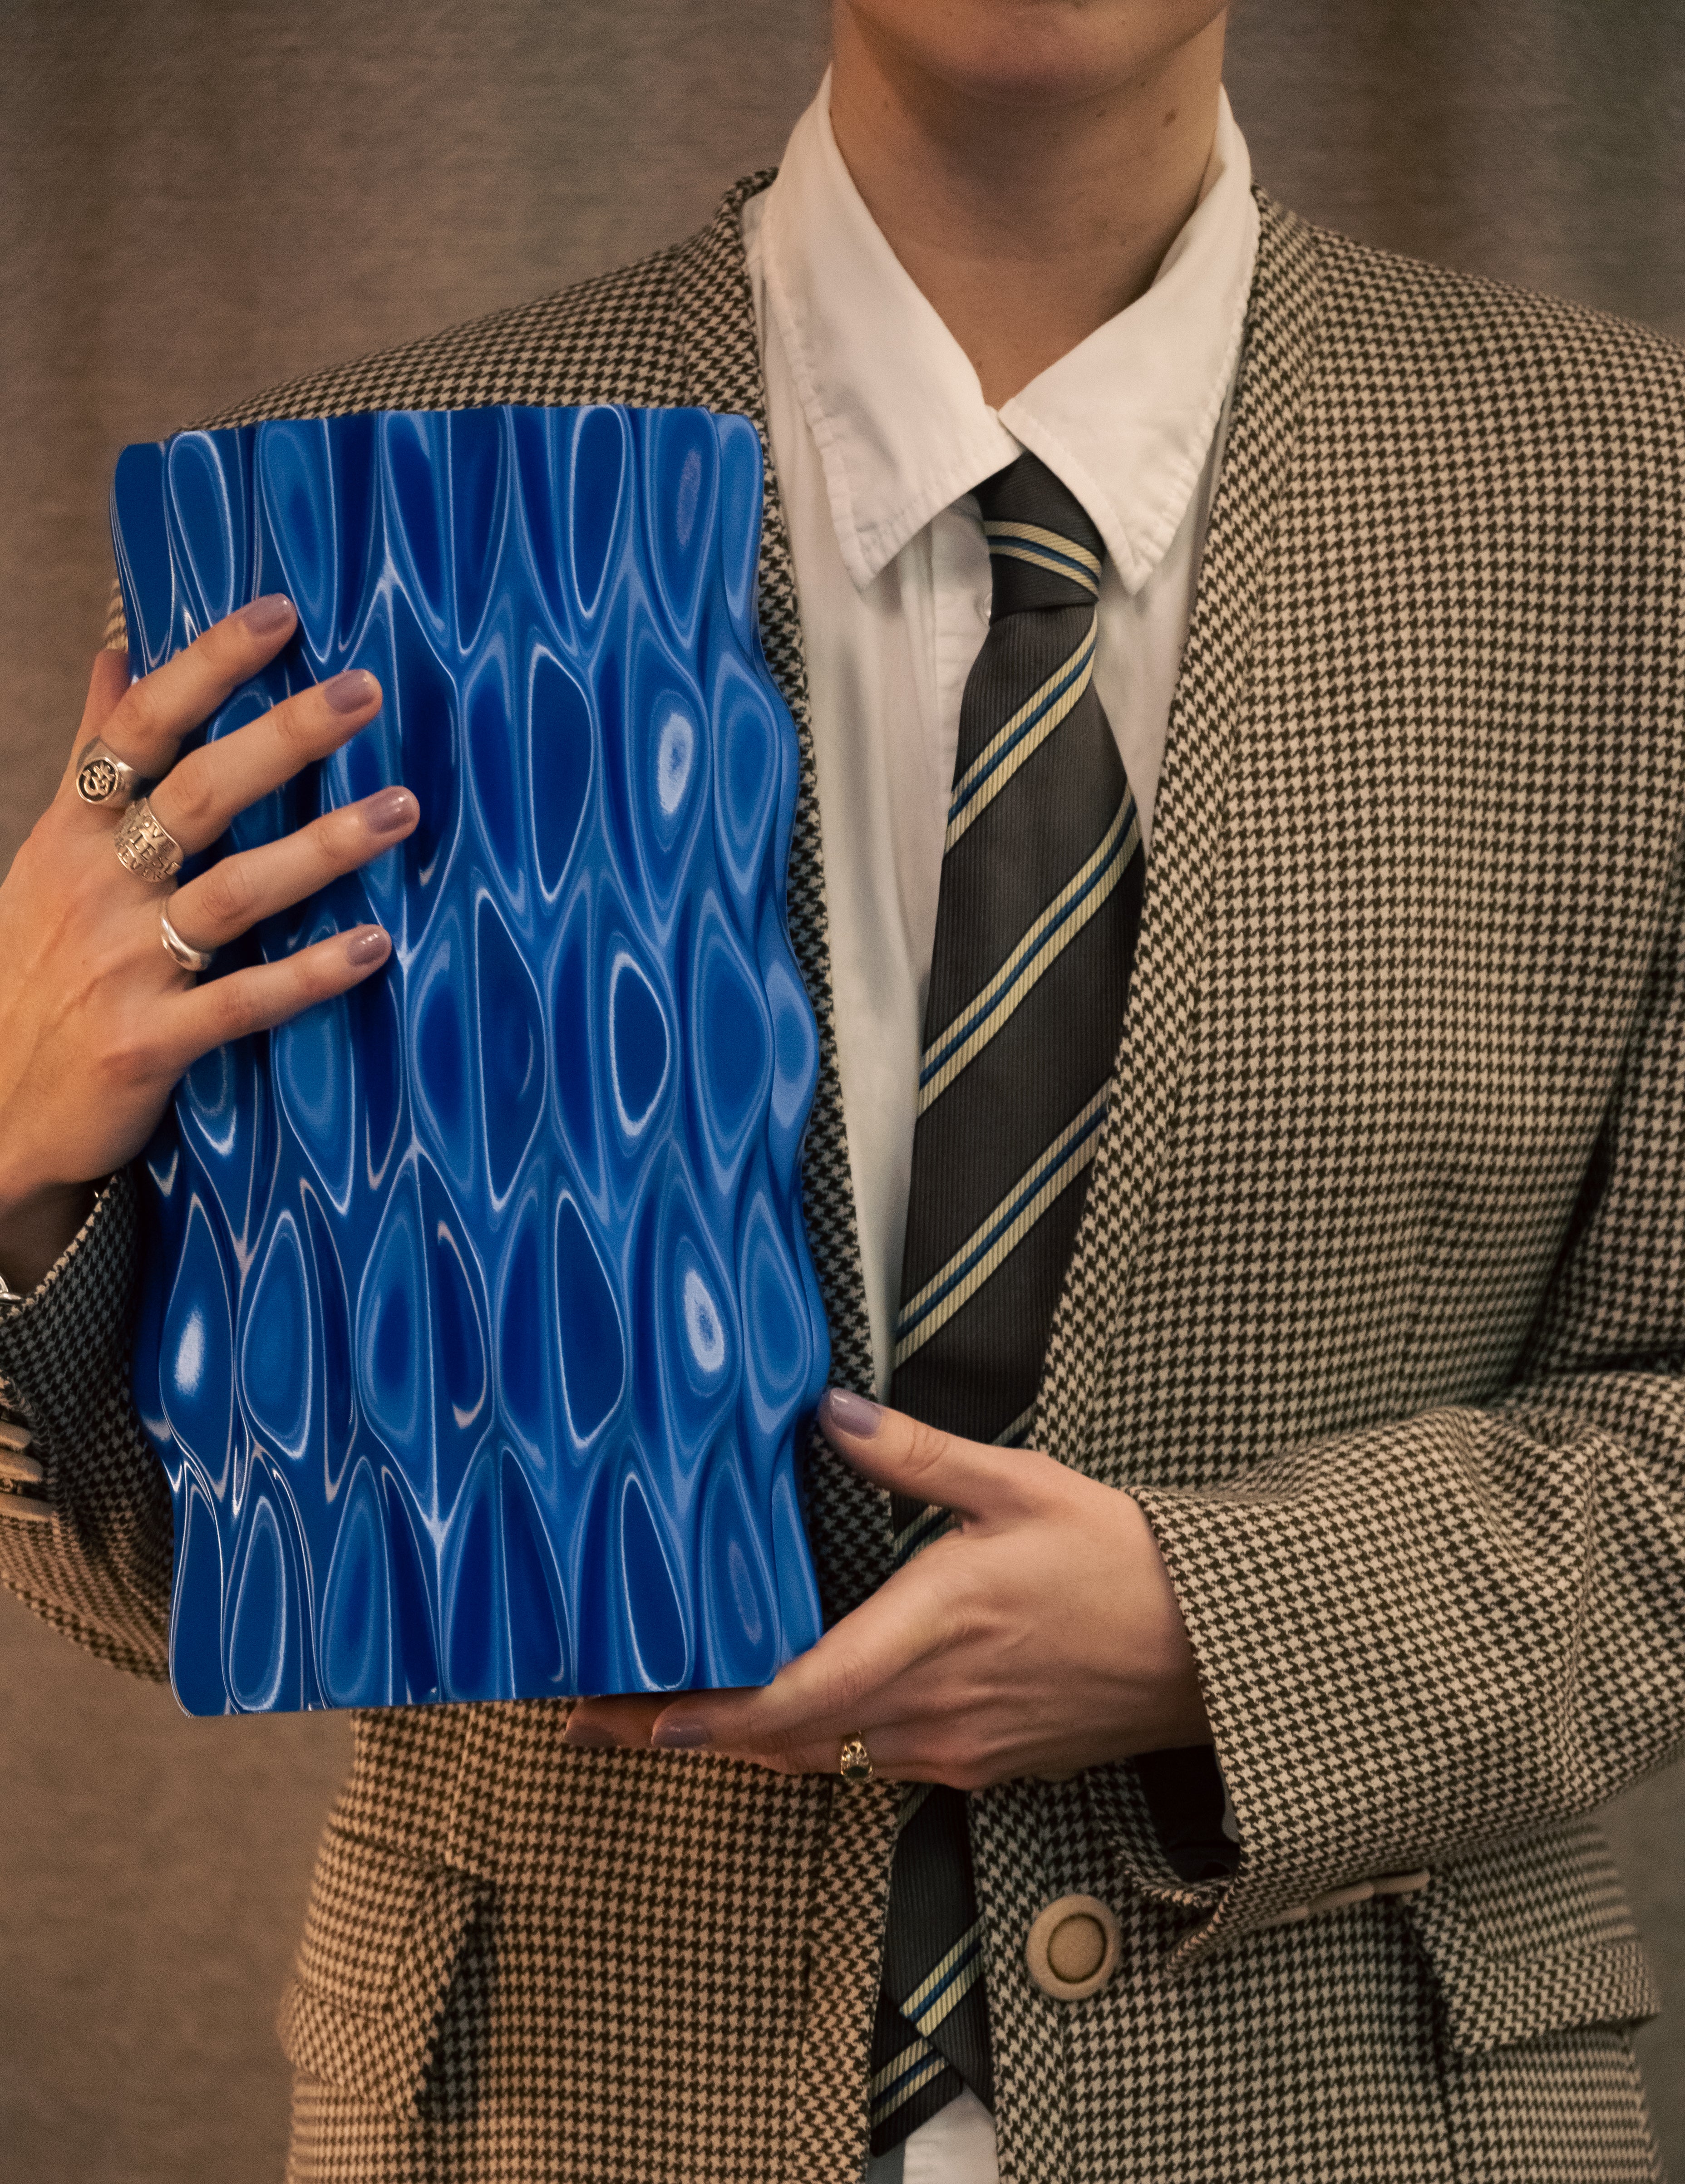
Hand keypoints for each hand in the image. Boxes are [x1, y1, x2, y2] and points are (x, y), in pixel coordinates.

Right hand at [0, 598, 416, 1288]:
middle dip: (284, 738)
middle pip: (200, 794)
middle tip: (366, 690)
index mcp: (73, 833)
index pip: (139, 730)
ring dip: (322, 847)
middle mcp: (99, 887)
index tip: (279, 613)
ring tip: (402, 808)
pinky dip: (309, 975)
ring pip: (234, 891)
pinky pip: (242, 1001)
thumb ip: (89, 757)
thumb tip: (116, 653)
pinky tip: (373, 948)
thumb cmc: (33, 967)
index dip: (206, 667)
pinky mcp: (149, 1042)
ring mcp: (124, 965)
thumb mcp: (45, 852)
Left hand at [565, 1389, 1212, 1786]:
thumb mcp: (1021, 1485)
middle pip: (784, 1740)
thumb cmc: (1119, 1563)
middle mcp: (930, 1709)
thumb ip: (919, 1457)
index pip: (794, 1698)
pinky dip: (812, 1743)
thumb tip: (832, 1412)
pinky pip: (872, 1761)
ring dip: (743, 1740)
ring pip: (823, 1756)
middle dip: (686, 1733)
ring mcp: (953, 1748)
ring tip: (667, 1717)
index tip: (629, 1716)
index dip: (704, 1717)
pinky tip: (783, 1716)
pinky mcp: (978, 1763)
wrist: (1206, 1649)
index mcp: (932, 1631)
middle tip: (596, 1721)